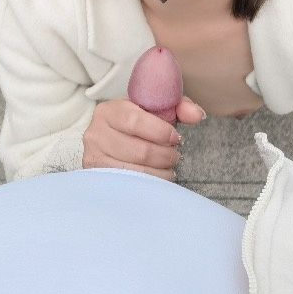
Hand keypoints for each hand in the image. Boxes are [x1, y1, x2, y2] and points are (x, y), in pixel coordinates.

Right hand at [82, 95, 204, 180]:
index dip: (161, 132)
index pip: (134, 121)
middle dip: (165, 156)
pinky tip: (158, 179)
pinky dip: (150, 185)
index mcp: (108, 110)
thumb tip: (198, 115)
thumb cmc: (139, 123)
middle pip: (139, 151)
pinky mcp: (98, 179)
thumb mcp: (155, 108)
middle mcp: (96, 134)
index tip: (176, 138)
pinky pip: (129, 187)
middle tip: (175, 155)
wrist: (112, 139)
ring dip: (160, 172)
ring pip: (136, 172)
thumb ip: (179, 106)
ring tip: (169, 167)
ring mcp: (94, 159)